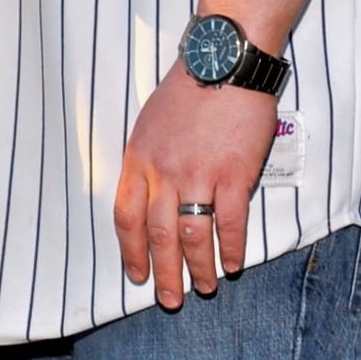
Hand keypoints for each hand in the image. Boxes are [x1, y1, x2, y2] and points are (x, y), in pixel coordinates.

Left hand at [113, 65, 277, 308]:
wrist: (225, 60)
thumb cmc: (189, 87)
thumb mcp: (151, 121)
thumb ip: (148, 160)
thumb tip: (150, 196)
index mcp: (140, 158)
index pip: (126, 217)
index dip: (131, 252)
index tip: (137, 274)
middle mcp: (165, 171)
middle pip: (159, 236)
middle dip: (164, 274)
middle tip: (170, 299)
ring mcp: (199, 174)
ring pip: (193, 237)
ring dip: (198, 269)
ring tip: (205, 287)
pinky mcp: (234, 174)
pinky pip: (230, 224)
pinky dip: (232, 249)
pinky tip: (234, 263)